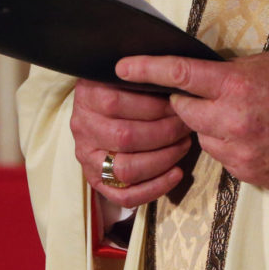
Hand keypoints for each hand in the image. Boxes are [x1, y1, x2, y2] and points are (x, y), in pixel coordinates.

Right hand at [70, 79, 191, 204]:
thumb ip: (141, 76)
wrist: (95, 110)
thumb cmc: (120, 87)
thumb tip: (172, 80)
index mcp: (87, 95)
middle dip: (164, 133)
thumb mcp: (124, 74)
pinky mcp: (95, 181)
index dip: (153, 106)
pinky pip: (125, 195)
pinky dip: (155, 187)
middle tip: (185, 125)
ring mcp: (87, 157)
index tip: (178, 103)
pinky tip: (176, 173)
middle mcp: (83, 127)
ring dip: (163, 159)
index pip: (116, 103)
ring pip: (126, 169)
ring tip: (183, 145)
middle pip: (125, 137)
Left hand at [116, 52, 268, 189]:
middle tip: (203, 94)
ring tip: (240, 116)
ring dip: (209, 126)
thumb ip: (227, 73)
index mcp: (235, 85)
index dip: (146, 69)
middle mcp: (232, 120)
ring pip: (202, 137)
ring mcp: (240, 151)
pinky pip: (223, 158)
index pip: (178, 75)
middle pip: (183, 111)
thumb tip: (198, 77)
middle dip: (185, 102)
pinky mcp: (249, 174)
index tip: (122, 66)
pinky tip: (254, 136)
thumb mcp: (265, 64)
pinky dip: (229, 146)